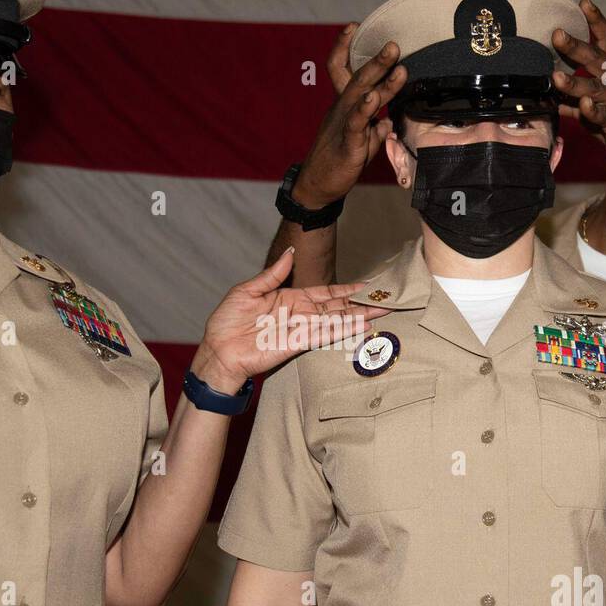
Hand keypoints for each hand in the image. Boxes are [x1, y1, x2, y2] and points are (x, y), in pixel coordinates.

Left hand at [191, 248, 389, 391]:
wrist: (218, 351)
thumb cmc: (227, 323)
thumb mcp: (248, 291)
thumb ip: (272, 275)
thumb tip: (290, 253)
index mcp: (290, 299)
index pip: (325, 293)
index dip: (347, 289)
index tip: (368, 285)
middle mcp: (300, 314)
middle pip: (337, 306)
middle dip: (362, 303)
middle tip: (387, 298)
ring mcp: (301, 330)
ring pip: (336, 320)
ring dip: (359, 316)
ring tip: (383, 310)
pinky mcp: (297, 344)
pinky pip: (324, 335)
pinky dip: (344, 330)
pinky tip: (361, 324)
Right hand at [291, 24, 407, 208]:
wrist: (318, 187)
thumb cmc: (338, 161)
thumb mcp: (361, 142)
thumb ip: (375, 129)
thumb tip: (389, 122)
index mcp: (344, 106)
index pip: (341, 70)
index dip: (344, 48)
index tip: (353, 25)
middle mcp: (342, 109)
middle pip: (358, 77)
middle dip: (376, 59)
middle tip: (393, 43)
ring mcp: (343, 125)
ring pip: (361, 95)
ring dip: (379, 77)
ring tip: (396, 62)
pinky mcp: (348, 144)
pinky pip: (356, 123)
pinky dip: (365, 109)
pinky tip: (374, 98)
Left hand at [550, 0, 605, 171]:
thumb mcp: (592, 106)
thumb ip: (571, 97)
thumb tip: (545, 93)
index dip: (595, 21)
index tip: (582, 3)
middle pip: (598, 58)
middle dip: (576, 46)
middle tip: (557, 34)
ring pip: (597, 87)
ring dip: (575, 82)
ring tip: (556, 77)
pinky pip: (605, 114)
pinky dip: (594, 110)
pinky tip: (583, 106)